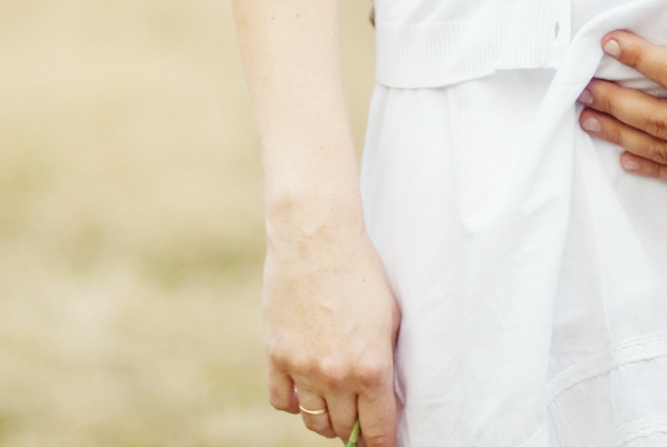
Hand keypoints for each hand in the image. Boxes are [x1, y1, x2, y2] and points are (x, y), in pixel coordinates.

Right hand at [262, 211, 400, 443]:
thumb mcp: (390, 318)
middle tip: (360, 420)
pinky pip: (283, 402)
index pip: (378, 431)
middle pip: (345, 429)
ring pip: (314, 422)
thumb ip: (386, 362)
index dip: (382, 444)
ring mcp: (303, 369)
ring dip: (327, 420)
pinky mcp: (276, 356)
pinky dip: (295, 402)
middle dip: (356, 430)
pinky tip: (306, 388)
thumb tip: (387, 396)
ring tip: (335, 405)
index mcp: (372, 368)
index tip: (382, 444)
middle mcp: (337, 375)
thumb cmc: (361, 272)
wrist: (316, 239)